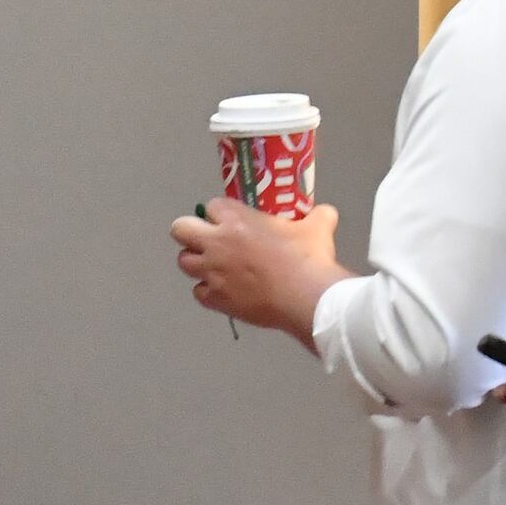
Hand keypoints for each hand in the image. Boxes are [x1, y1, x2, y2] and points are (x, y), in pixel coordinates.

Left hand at [169, 199, 348, 344]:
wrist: (306, 297)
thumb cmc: (308, 257)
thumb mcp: (317, 227)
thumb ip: (317, 215)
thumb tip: (325, 213)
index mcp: (235, 220)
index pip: (211, 206)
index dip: (221, 213)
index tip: (232, 221)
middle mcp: (216, 243)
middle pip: (180, 229)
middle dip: (191, 233)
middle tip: (209, 240)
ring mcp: (212, 272)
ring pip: (184, 262)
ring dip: (197, 262)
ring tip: (216, 267)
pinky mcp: (215, 299)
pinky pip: (198, 292)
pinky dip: (208, 291)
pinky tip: (225, 292)